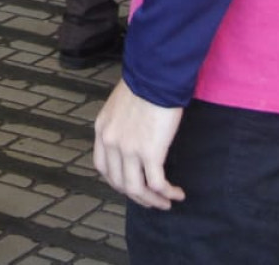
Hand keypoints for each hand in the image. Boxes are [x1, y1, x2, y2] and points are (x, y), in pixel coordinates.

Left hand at [93, 78, 186, 209]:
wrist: (155, 75)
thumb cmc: (144, 82)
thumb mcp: (120, 104)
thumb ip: (121, 122)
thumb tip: (133, 134)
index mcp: (102, 129)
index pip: (103, 166)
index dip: (117, 181)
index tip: (130, 185)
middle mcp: (111, 142)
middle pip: (119, 182)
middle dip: (136, 196)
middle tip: (151, 200)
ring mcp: (129, 150)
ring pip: (137, 188)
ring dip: (152, 201)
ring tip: (165, 203)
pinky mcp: (150, 153)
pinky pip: (157, 183)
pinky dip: (167, 192)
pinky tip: (177, 194)